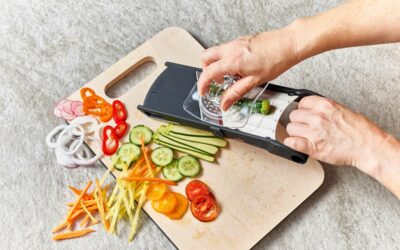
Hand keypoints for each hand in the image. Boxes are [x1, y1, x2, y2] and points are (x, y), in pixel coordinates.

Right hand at [197, 26, 299, 110]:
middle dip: (206, 71)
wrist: (289, 43)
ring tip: (231, 76)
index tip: (204, 92)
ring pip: (215, 52)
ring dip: (217, 65)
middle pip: (205, 57)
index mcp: (232, 60)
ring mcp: (235, 42)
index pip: (208, 72)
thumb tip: (225, 104)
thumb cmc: (276, 60)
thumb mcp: (255, 81)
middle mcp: (231, 49)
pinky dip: (226, 59)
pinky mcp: (241, 40)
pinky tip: (240, 67)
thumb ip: (236, 92)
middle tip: (216, 82)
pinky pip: (226, 49)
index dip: (203, 84)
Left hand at [284, 96, 399, 178]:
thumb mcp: (342, 109)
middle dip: (298, 121)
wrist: (368, 147)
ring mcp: (315, 133)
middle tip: (304, 126)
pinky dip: (291, 143)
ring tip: (303, 135)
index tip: (304, 113)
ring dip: (295, 132)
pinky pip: (292, 142)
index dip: (302, 109)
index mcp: (325, 106)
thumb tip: (311, 109)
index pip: (302, 103)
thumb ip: (324, 109)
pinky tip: (295, 143)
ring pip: (291, 128)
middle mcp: (318, 117)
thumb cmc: (359, 130)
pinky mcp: (313, 147)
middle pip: (294, 115)